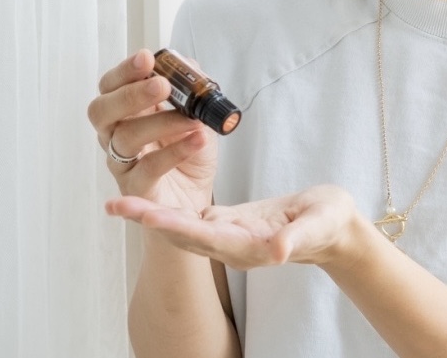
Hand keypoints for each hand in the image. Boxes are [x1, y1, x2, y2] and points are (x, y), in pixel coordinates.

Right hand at [88, 49, 218, 211]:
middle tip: (161, 85)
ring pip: (125, 138)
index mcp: (126, 110)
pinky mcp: (135, 188)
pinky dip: (175, 151)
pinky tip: (197, 139)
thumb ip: (191, 87)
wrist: (196, 196)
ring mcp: (122, 162)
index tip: (146, 58)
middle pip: (102, 110)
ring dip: (160, 122)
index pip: (112, 85)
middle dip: (131, 94)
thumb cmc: (189, 151)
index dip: (125, 71)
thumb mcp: (197, 113)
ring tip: (190, 118)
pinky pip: (148, 168)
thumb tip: (186, 63)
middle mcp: (116, 134)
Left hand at [105, 185, 363, 270]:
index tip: (144, 214)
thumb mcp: (318, 226)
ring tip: (119, 201)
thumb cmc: (328, 224)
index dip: (173, 224)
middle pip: (182, 232)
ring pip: (182, 225)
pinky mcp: (230, 223)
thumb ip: (298, 239)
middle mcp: (231, 244)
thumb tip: (278, 252)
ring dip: (152, 213)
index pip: (204, 235)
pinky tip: (151, 193)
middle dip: (149, 218)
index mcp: (249, 246)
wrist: (332, 230)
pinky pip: (194, 216)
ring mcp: (228, 234)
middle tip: (114, 204)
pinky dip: (171, 205)